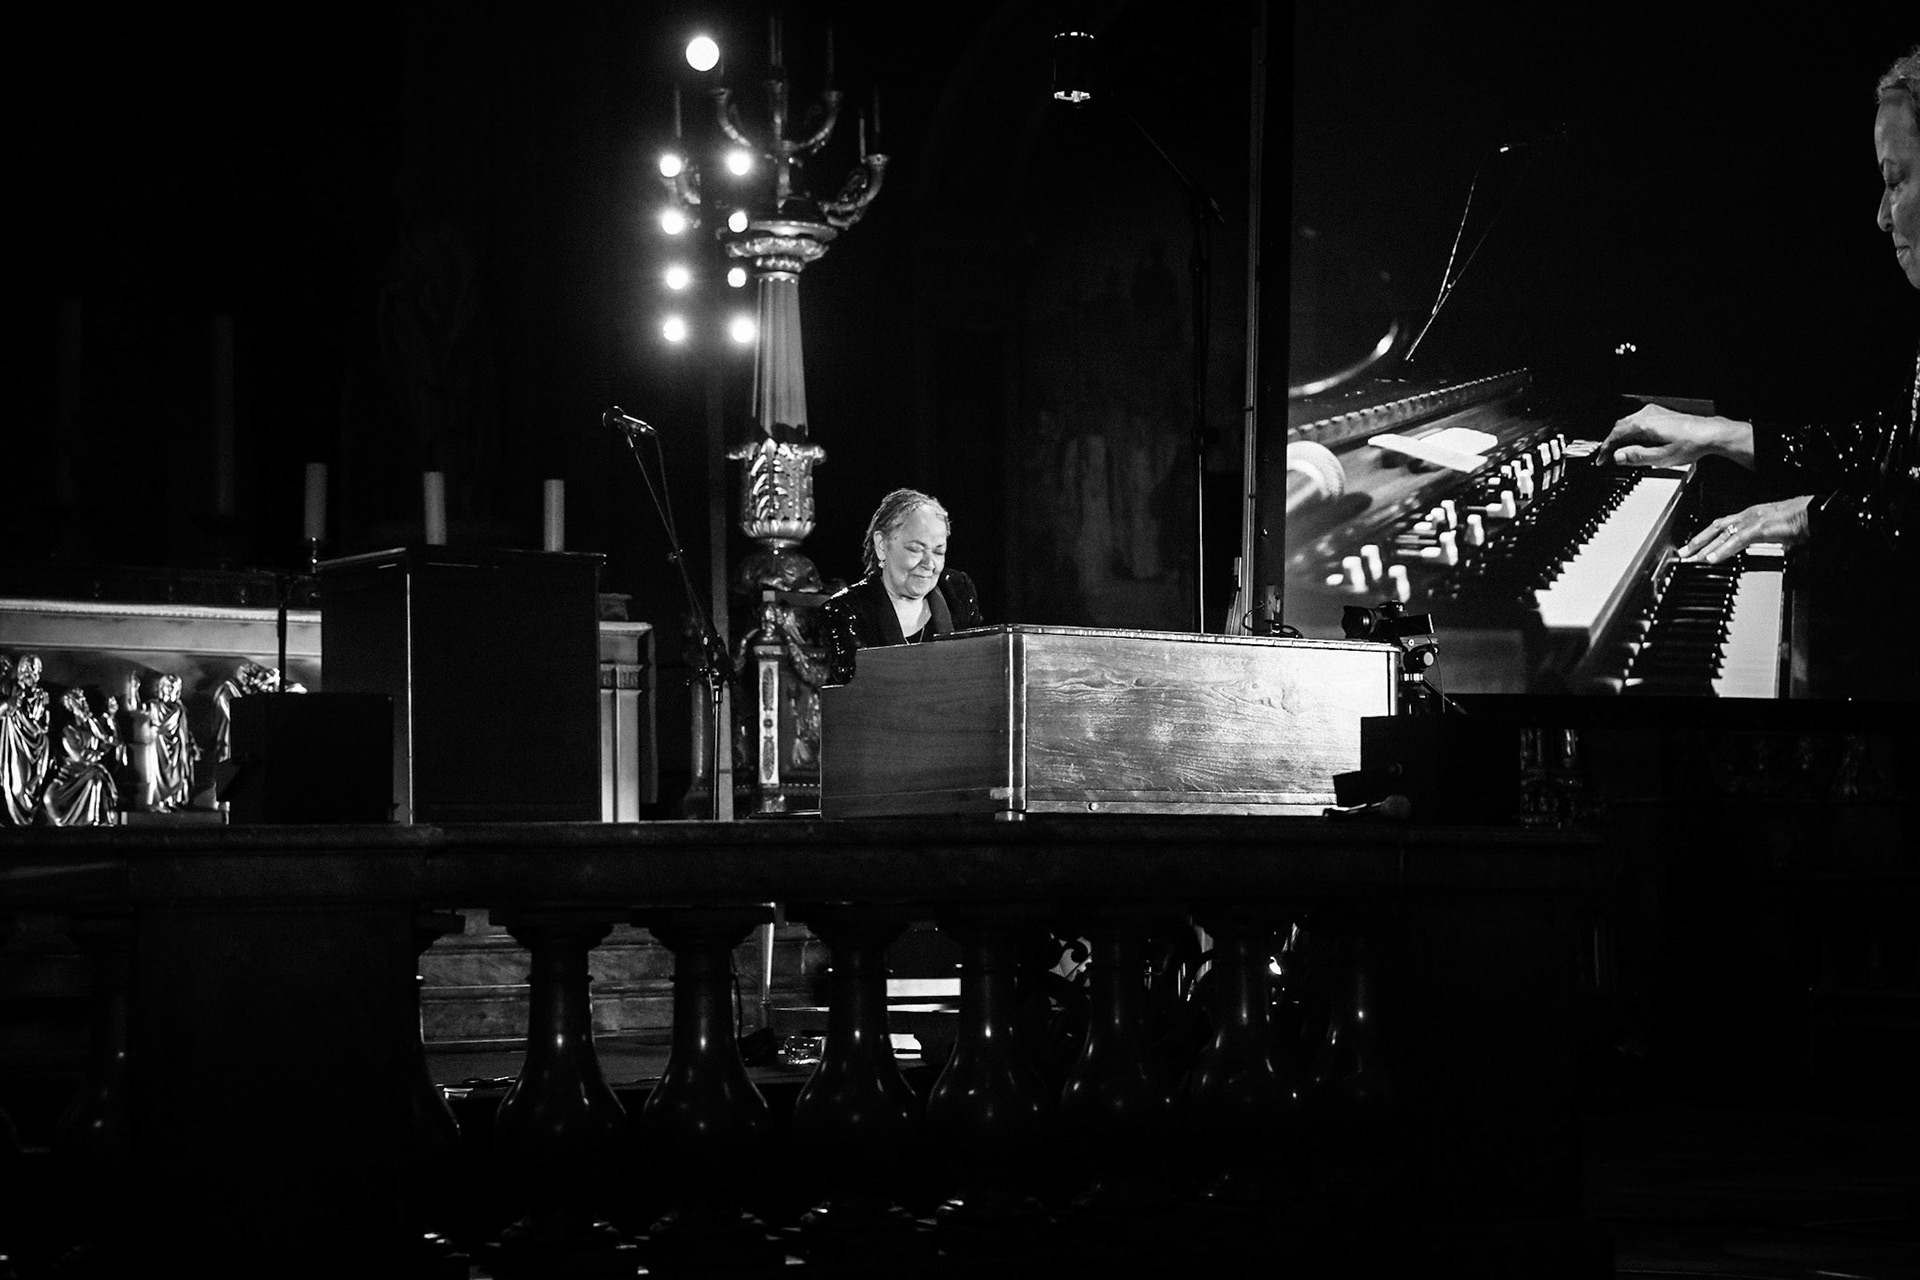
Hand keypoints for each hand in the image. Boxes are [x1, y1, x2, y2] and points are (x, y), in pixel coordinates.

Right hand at [1596, 405, 1752, 468]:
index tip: (1601, 460)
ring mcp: (1654, 412)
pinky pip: (1638, 421)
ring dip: (1622, 437)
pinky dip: (1632, 432)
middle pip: (1619, 427)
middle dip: (1612, 443)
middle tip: (1608, 457)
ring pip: (1628, 423)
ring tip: (1621, 452)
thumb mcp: (1660, 457)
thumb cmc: (1691, 444)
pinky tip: (1636, 442)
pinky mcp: (1661, 414)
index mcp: (1643, 424)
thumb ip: (1636, 457)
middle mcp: (1647, 415)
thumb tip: (1618, 456)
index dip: (1606, 450)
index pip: (1615, 436)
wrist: (1710, 434)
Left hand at [1677, 496, 1813, 563]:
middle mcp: (1749, 515)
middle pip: (1716, 527)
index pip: (1723, 525)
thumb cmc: (1804, 520)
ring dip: (1704, 547)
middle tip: (1682, 554)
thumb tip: (1771, 549)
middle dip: (1697, 541)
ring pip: (1722, 534)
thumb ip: (1770, 541)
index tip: (1695, 547)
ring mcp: (1754, 520)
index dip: (1706, 536)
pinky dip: (1723, 550)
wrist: (1818, 512)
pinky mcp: (1761, 528)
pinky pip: (1737, 540)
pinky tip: (1713, 559)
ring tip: (1691, 559)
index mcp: (1752, 515)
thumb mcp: (1780, 533)